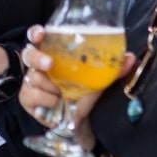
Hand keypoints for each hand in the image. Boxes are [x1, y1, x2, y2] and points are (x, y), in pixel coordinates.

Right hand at [16, 25, 134, 130]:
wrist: (79, 123)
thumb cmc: (85, 95)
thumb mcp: (99, 81)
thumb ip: (113, 69)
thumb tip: (130, 58)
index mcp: (54, 53)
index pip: (39, 36)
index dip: (37, 33)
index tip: (42, 33)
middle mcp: (39, 64)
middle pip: (29, 54)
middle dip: (38, 57)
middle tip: (50, 64)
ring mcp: (30, 81)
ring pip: (34, 77)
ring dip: (52, 88)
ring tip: (65, 96)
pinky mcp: (26, 98)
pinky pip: (33, 95)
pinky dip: (48, 101)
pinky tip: (57, 105)